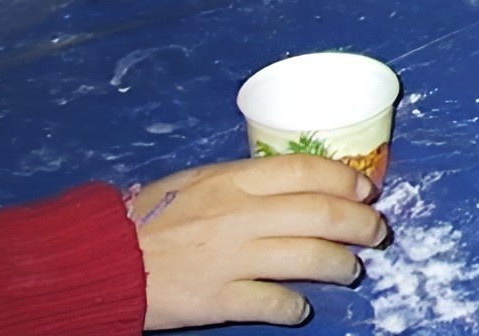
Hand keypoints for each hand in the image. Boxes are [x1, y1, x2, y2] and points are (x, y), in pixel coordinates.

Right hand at [132, 155, 388, 330]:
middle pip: (321, 214)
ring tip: (350, 270)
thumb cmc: (149, 218)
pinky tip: (301, 308)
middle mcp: (240, 215)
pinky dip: (294, 307)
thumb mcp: (197, 181)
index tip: (365, 191)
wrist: (102, 260)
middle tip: (376, 232)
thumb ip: (244, 181)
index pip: (307, 171)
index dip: (345, 180)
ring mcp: (232, 258)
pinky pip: (273, 303)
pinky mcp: (218, 299)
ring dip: (340, 265)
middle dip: (360, 224)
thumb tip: (295, 182)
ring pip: (309, 258)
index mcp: (234, 180)